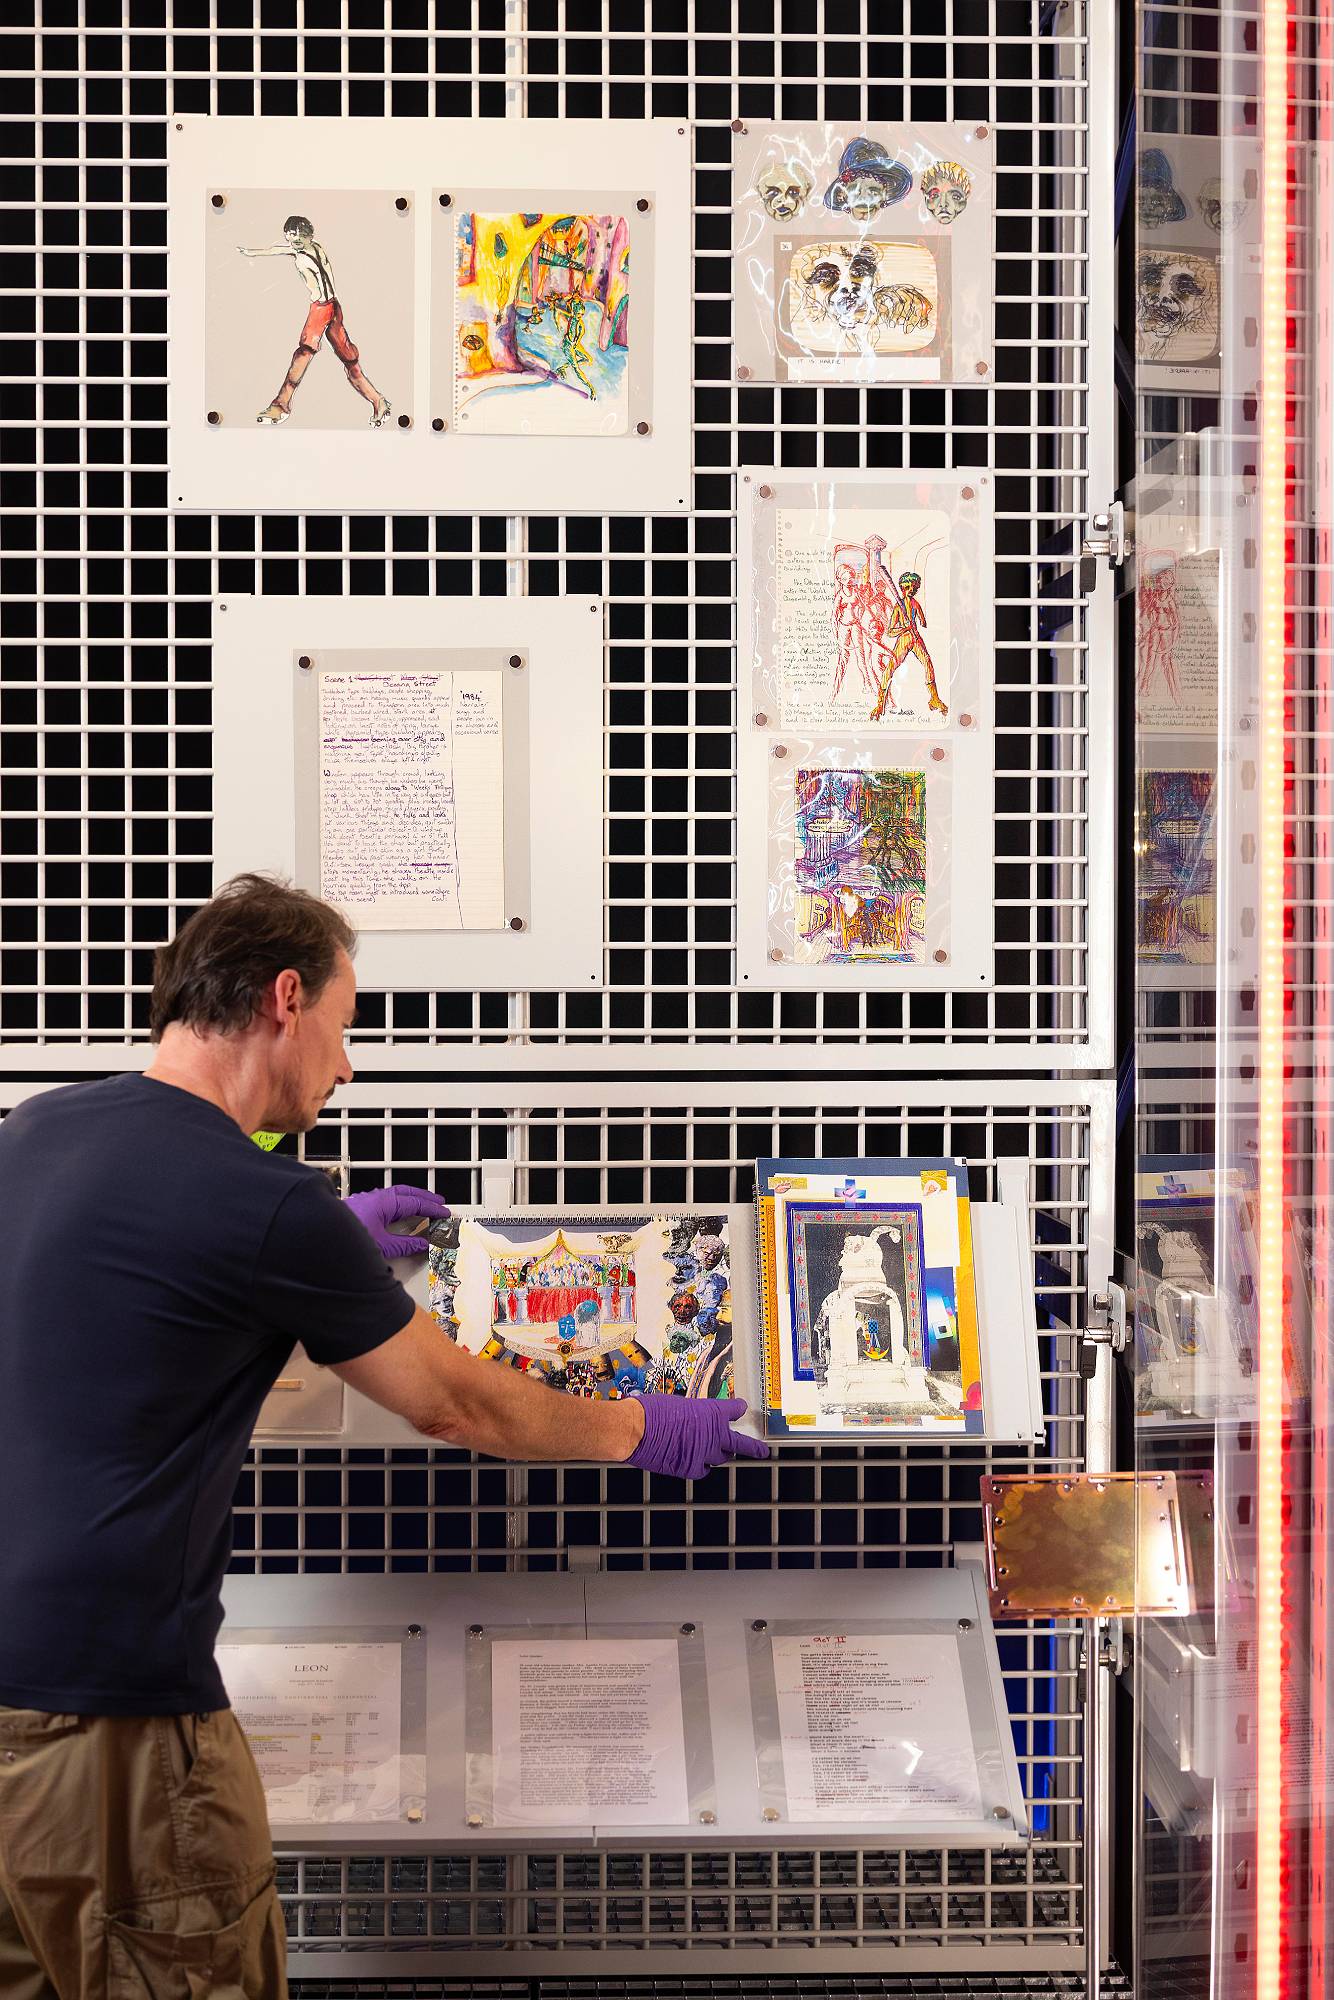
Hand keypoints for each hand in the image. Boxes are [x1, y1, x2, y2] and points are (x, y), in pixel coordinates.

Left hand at [344, 1184, 449, 1258]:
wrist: (318, 1240)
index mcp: (384, 1202)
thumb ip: (405, 1245)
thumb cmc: (344, 1240)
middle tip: (438, 1203)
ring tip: (421, 1206)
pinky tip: (395, 1213)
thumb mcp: (382, 1246)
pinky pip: (383, 1200)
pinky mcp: (358, 1207)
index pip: (415, 1202)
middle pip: (405, 1192)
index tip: (444, 1212)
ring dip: (409, 1199)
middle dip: (424, 1197)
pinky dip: (396, 1204)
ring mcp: (365, 1200)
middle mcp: (374, 1197)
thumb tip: (422, 1245)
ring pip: (393, 1195)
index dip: (432, 1207)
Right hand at [624, 1395, 768, 1480]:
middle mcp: (713, 1433)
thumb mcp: (676, 1404)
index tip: (742, 1409)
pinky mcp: (691, 1468)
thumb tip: (692, 1420)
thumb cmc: (649, 1412)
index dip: (738, 1409)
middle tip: (761, 1451)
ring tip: (722, 1455)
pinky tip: (698, 1464)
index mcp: (710, 1412)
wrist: (635, 1430)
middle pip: (740, 1443)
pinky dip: (702, 1467)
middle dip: (751, 1447)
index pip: (734, 1410)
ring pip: (722, 1458)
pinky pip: (703, 1470)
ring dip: (721, 1455)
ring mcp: (704, 1453)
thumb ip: (691, 1414)